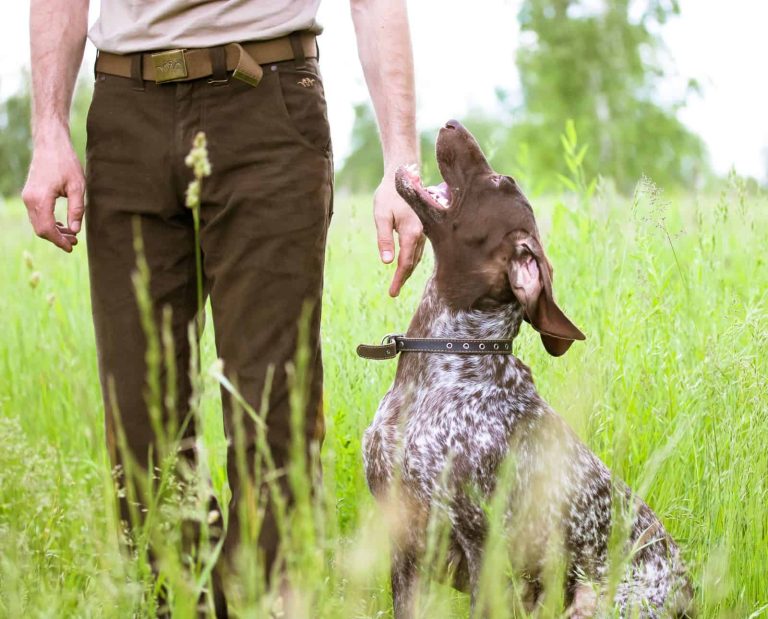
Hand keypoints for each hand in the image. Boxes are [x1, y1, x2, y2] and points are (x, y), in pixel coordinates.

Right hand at [22, 127, 84, 252]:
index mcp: (41, 199)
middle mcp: (30, 199)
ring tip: (72, 235)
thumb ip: (77, 210)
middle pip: (40, 229)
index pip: (47, 229)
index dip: (59, 241)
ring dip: (53, 231)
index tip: (71, 248)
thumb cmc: (66, 163)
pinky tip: (62, 225)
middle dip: (57, 238)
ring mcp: (28, 197)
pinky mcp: (30, 194)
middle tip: (75, 242)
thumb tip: (75, 230)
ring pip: (38, 223)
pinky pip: (37, 215)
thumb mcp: (78, 187)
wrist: (50, 144)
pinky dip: (48, 222)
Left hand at [374, 168, 424, 296]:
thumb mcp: (381, 216)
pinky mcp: (421, 230)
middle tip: (393, 293)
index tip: (392, 293)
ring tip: (397, 283)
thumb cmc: (389, 195)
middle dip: (402, 279)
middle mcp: (421, 234)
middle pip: (412, 263)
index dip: (399, 279)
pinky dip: (411, 261)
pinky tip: (405, 267)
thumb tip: (387, 262)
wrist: (402, 177)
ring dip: (407, 271)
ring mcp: (423, 232)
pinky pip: (417, 250)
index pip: (405, 263)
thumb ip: (384, 238)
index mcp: (411, 232)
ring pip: (416, 258)